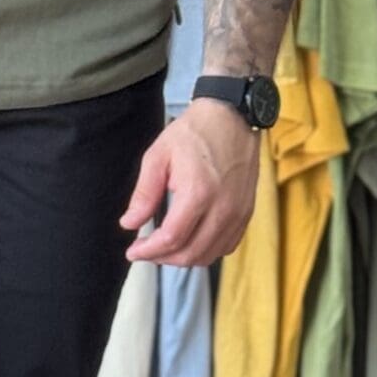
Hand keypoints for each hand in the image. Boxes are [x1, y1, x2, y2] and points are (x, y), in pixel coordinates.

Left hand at [118, 100, 261, 267]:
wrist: (232, 117)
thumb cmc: (193, 133)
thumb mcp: (158, 156)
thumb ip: (144, 194)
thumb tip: (129, 224)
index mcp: (198, 193)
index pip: (172, 238)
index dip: (149, 251)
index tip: (133, 251)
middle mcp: (223, 208)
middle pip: (191, 253)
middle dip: (162, 258)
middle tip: (144, 251)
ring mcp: (239, 212)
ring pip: (209, 255)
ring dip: (183, 258)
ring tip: (163, 248)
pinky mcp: (247, 212)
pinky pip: (227, 246)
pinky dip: (206, 251)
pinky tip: (190, 241)